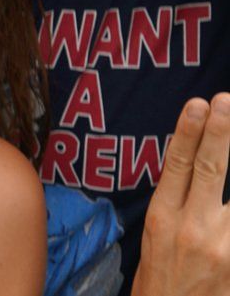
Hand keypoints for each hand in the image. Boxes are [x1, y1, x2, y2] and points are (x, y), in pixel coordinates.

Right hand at [131, 93, 229, 295]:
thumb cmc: (161, 280)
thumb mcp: (156, 237)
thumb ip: (178, 204)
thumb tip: (197, 171)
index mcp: (162, 217)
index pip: (178, 164)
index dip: (189, 132)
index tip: (199, 103)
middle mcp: (192, 228)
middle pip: (212, 170)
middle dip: (222, 133)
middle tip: (227, 101)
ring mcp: (221, 247)